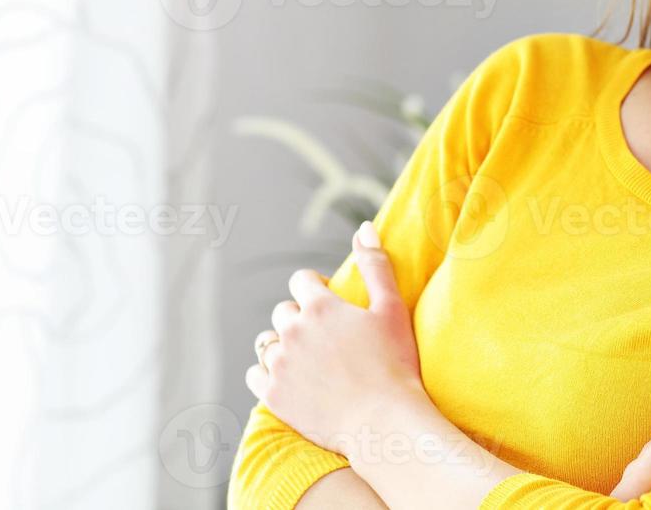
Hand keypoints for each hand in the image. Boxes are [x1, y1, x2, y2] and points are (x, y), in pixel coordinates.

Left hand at [245, 221, 425, 456]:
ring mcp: (279, 364)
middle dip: (300, 318)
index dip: (316, 289)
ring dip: (282, 345)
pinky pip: (255, 374)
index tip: (330, 304)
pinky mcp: (273, 394)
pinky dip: (268, 373)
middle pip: (283, 311)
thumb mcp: (392, 308)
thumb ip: (375, 265)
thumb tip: (364, 227)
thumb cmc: (395, 363)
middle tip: (324, 338)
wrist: (383, 423)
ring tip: (306, 359)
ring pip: (267, 342)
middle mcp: (293, 330)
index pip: (302, 280)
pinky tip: (290, 379)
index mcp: (320, 306)